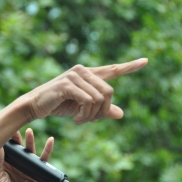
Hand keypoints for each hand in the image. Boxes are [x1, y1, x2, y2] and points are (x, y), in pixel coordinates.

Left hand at [0, 128, 53, 181]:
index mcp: (4, 166)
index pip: (6, 149)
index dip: (6, 139)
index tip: (4, 127)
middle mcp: (15, 166)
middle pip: (18, 149)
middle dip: (17, 138)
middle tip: (16, 126)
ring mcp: (26, 170)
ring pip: (29, 153)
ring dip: (30, 142)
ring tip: (29, 130)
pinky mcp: (36, 175)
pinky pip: (43, 162)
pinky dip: (47, 151)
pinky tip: (50, 141)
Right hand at [22, 58, 147, 124]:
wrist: (35, 106)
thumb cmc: (58, 105)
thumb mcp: (83, 109)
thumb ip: (101, 110)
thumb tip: (121, 114)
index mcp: (89, 74)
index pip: (112, 70)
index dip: (129, 67)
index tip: (146, 61)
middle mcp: (83, 71)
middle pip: (109, 91)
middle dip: (102, 111)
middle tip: (90, 121)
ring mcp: (75, 76)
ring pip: (99, 98)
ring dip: (91, 115)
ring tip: (80, 120)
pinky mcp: (68, 84)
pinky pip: (88, 101)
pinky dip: (85, 115)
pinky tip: (76, 119)